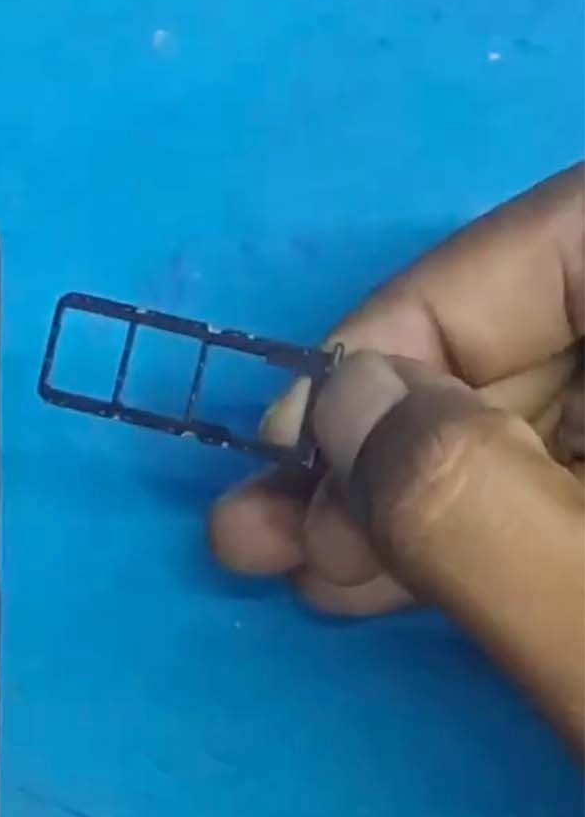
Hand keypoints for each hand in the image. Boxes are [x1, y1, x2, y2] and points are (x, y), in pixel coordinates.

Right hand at [210, 165, 584, 749]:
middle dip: (385, 443)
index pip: (564, 238)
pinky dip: (472, 535)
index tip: (301, 445)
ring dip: (403, 498)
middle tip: (262, 534)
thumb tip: (337, 404)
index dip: (410, 331)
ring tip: (281, 569)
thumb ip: (458, 495)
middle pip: (539, 335)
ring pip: (544, 421)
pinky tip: (374, 578)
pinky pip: (567, 485)